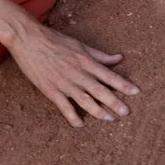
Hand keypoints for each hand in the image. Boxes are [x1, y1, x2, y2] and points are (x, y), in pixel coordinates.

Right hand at [11, 21, 136, 127]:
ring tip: (109, 120)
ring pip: (84, 100)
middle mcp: (77, 73)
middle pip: (100, 90)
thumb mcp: (79, 45)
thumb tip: (119, 58)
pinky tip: (79, 125)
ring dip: (98, 111)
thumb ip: (99, 55)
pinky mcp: (51, 90)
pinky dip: (72, 117)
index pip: (108, 75)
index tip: (136, 92)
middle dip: (114, 102)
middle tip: (126, 112)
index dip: (123, 84)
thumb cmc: (54, 40)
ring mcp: (64, 83)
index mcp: (85, 61)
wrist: (28, 40)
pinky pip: (64, 107)